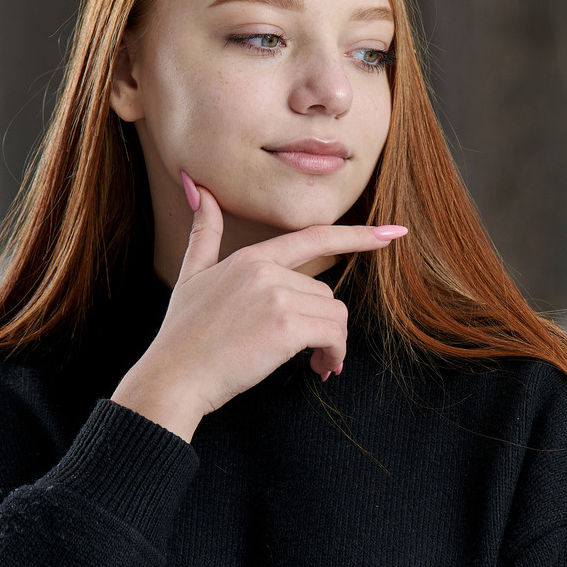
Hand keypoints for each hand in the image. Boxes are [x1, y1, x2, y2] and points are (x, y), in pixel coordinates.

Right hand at [111, 175, 407, 440]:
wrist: (173, 378)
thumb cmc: (183, 335)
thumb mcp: (190, 275)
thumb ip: (205, 233)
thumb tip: (197, 188)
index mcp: (251, 258)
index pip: (314, 238)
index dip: (357, 236)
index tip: (393, 234)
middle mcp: (266, 271)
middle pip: (326, 293)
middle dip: (323, 326)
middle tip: (311, 354)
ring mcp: (276, 297)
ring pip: (334, 315)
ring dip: (330, 344)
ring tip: (311, 363)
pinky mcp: (285, 327)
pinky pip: (333, 335)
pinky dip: (334, 355)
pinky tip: (319, 369)